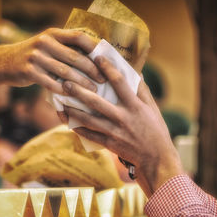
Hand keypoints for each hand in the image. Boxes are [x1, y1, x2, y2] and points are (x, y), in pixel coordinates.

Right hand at [0, 28, 105, 93]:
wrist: (4, 62)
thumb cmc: (34, 55)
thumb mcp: (47, 44)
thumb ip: (66, 47)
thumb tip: (95, 57)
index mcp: (52, 33)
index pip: (78, 36)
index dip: (94, 47)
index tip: (105, 59)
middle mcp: (44, 42)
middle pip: (74, 56)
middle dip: (92, 69)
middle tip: (103, 80)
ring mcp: (35, 57)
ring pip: (65, 72)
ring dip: (81, 83)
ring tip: (93, 91)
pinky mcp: (29, 72)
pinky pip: (51, 84)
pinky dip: (64, 91)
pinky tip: (74, 97)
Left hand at [62, 57, 183, 196]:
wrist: (156, 158)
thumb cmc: (156, 131)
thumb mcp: (153, 108)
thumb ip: (142, 90)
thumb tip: (136, 72)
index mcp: (135, 106)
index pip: (119, 82)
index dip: (107, 68)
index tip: (97, 57)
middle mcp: (123, 117)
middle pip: (96, 102)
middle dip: (79, 92)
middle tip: (65, 82)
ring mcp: (114, 131)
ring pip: (88, 119)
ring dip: (72, 111)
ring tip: (60, 102)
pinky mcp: (109, 143)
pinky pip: (89, 135)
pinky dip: (77, 128)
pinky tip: (67, 121)